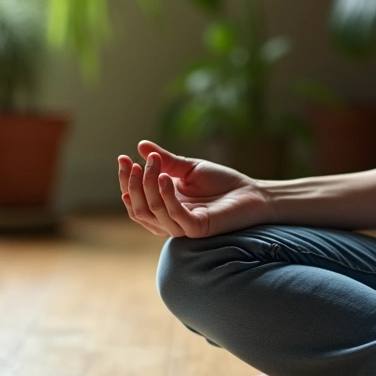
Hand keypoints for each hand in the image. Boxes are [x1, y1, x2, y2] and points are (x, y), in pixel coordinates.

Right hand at [117, 140, 273, 237]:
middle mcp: (169, 219)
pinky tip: (165, 178)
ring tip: (152, 164)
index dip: (126, 180)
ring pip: (152, 212)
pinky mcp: (197, 229)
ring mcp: (182, 226)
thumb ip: (165, 161)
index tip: (123, 157)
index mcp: (164, 205)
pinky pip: (174, 217)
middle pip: (138, 209)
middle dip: (131, 184)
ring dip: (147, 186)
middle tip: (133, 162)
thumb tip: (141, 146)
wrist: (252, 192)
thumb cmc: (221, 182)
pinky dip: (166, 197)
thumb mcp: (188, 168)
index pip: (135, 199)